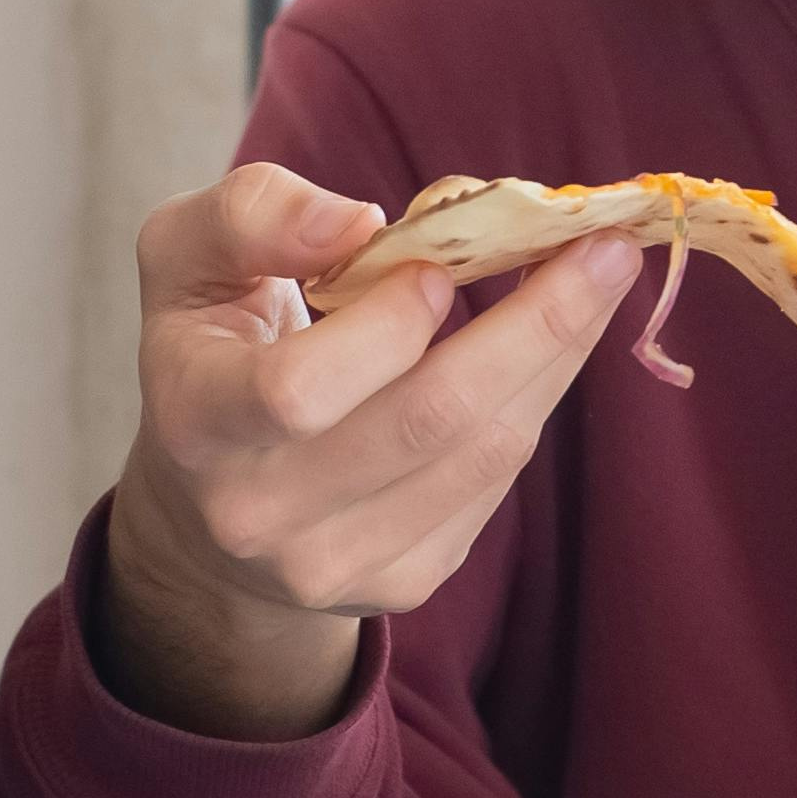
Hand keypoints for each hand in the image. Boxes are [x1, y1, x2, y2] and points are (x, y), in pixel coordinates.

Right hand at [90, 157, 653, 739]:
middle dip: (536, 323)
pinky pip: (494, 485)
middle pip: (428, 420)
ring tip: (600, 279)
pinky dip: (534, 403)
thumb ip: (252, 214)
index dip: (384, 327)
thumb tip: (358, 223)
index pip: (298, 389)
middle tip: (606, 247)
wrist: (206, 505)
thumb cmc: (212, 348)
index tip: (437, 267)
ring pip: (483, 452)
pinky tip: (548, 348)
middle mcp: (258, 513)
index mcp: (197, 422)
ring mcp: (332, 562)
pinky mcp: (399, 582)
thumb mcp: (190, 257)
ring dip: (557, 356)